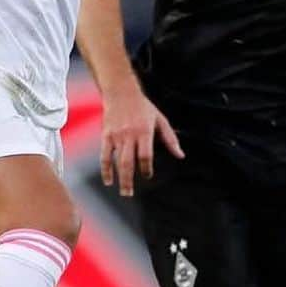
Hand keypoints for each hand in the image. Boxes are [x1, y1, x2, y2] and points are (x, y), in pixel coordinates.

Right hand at [100, 81, 183, 196]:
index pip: (145, 155)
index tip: (148, 175)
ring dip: (119, 178)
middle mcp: (130, 135)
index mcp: (144, 132)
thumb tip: (180, 155)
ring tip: (123, 192)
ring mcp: (116, 136)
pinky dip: (105, 169)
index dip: (147, 168)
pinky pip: (104, 155)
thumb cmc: (143, 106)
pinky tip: (108, 180)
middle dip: (129, 180)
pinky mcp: (106, 135)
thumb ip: (170, 139)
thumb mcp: (160, 120)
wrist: (120, 92)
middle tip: (130, 194)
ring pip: (117, 161)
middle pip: (129, 162)